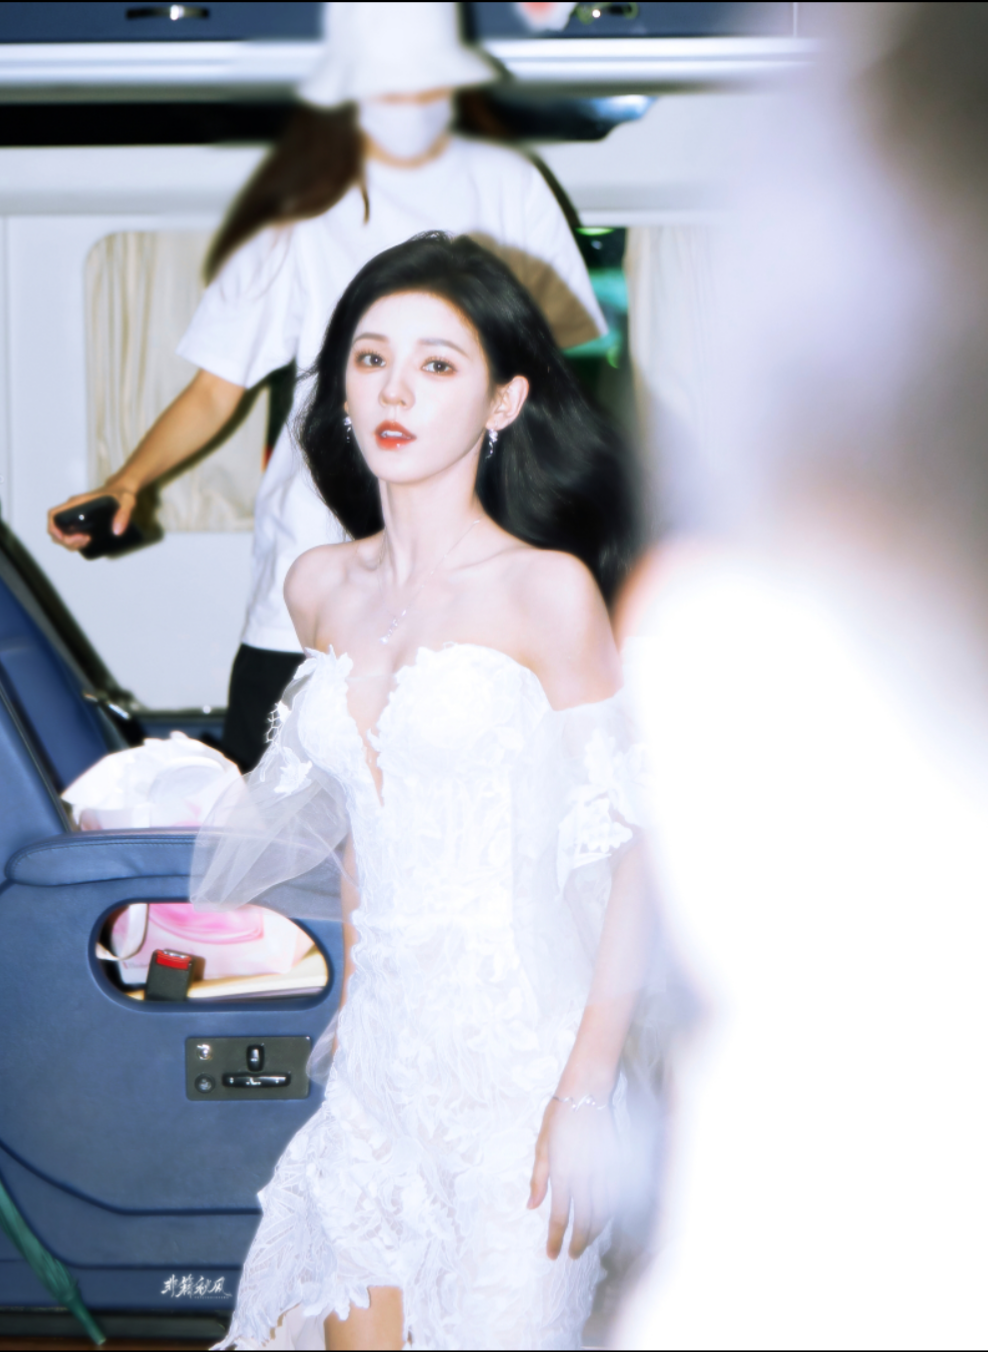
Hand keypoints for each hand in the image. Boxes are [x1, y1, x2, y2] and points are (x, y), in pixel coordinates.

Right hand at [47, 486, 135, 550]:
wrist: (123, 490)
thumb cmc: (122, 493)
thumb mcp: (127, 502)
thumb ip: (123, 515)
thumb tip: (116, 532)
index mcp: (77, 503)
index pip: (54, 514)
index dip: (53, 527)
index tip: (64, 537)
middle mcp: (73, 510)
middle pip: (56, 529)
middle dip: (66, 540)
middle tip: (86, 540)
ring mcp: (76, 517)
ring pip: (63, 534)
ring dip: (70, 543)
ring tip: (88, 541)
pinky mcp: (82, 522)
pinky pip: (71, 535)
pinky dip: (75, 542)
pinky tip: (88, 542)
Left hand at [528, 1094, 618, 1260]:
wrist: (587, 1094)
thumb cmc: (560, 1117)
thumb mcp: (542, 1144)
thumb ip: (538, 1178)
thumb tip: (531, 1206)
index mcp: (562, 1172)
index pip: (559, 1215)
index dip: (555, 1238)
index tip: (553, 1255)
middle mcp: (583, 1176)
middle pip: (583, 1219)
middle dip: (577, 1242)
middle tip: (573, 1256)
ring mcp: (602, 1171)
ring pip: (601, 1212)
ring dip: (593, 1232)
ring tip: (586, 1243)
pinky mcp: (615, 1164)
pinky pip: (614, 1197)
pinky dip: (609, 1214)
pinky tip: (604, 1220)